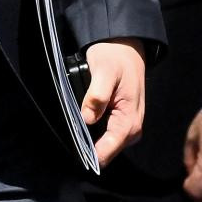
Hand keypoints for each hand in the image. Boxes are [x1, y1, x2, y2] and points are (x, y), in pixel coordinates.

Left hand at [81, 38, 146, 167]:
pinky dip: (93, 133)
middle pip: (106, 151)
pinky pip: (105, 136)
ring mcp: (127, 127)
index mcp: (129, 121)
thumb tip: (87, 118)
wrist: (125, 47)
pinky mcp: (121, 122)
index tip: (71, 150)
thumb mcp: (104, 71)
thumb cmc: (115, 57)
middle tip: (70, 134)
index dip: (89, 154)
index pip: (107, 150)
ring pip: (105, 145)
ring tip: (73, 129)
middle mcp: (132, 129)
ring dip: (89, 140)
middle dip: (87, 147)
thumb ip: (97, 95)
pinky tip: (82, 123)